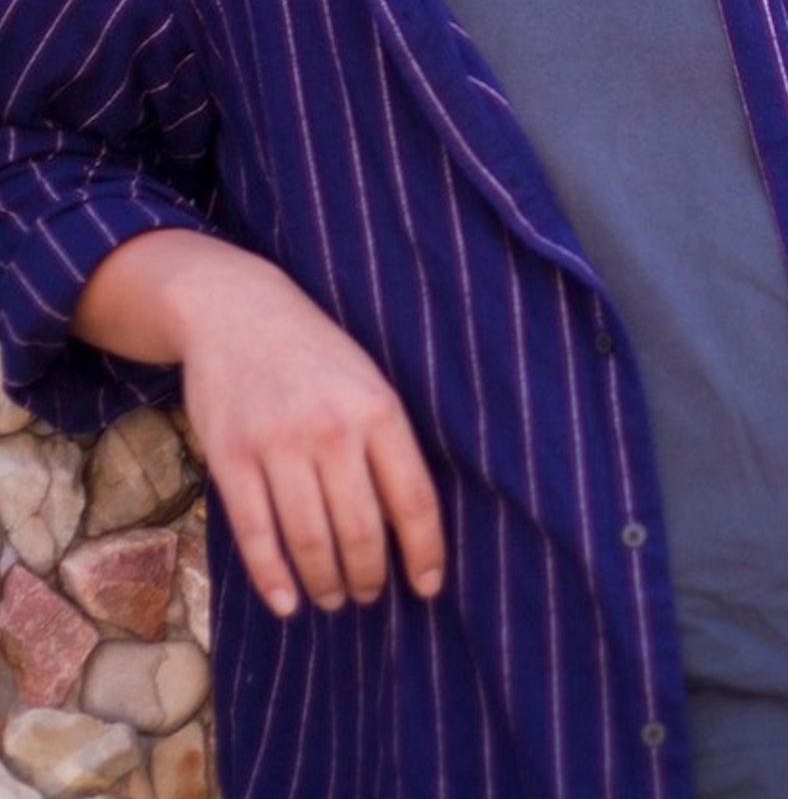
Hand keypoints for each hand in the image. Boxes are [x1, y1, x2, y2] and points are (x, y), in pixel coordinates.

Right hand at [75, 231, 445, 618]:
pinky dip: (273, 577)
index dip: (425, 552)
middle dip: (371, 576)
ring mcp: (278, 445)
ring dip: (326, 583)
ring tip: (335, 598)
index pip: (414, 499)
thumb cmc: (317, 355)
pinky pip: (254, 533)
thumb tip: (410, 521)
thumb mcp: (369, 382)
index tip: (430, 588)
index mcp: (379, 410)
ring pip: (309, 540)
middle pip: (361, 530)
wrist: (238, 313)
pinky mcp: (230, 458)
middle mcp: (332, 431)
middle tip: (372, 596)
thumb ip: (388, 442)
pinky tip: (288, 601)